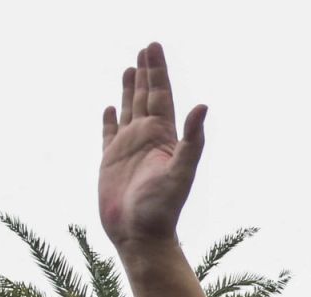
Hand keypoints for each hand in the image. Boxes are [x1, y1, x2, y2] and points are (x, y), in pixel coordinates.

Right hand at [98, 42, 206, 247]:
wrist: (140, 236)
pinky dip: (109, 119)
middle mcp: (147, 138)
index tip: (152, 47)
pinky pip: (108, 134)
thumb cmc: (162, 209)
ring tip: (130, 68)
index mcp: (163, 137)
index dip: (158, 71)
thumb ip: (192, 141)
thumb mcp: (181, 172)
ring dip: (130, 89)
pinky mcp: (110, 161)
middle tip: (146, 47)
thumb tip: (202, 106)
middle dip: (147, 72)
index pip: (161, 95)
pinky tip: (110, 108)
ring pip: (129, 110)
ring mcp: (128, 149)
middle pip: (147, 96)